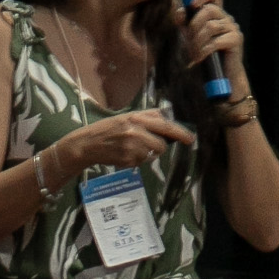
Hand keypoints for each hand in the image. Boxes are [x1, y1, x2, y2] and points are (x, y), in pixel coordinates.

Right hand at [55, 109, 195, 182]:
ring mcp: (131, 146)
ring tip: (130, 148)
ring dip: (146, 154)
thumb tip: (167, 118)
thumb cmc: (108, 129)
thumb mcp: (126, 117)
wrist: (88, 143)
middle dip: (158, 147)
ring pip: (151, 155)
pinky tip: (124, 154)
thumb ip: (147, 117)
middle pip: (161, 144)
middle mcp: (135, 131)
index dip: (180, 133)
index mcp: (136, 117)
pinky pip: (141, 162)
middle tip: (149, 145)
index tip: (190, 139)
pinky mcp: (127, 159)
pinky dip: (136, 160)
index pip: (164, 124)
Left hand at [172, 0, 247, 93]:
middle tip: (188, 41)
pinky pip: (215, 41)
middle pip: (208, 10)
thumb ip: (185, 24)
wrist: (222, 76)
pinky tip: (200, 58)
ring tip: (193, 53)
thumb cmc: (206, 56)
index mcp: (217, 14)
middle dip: (194, 25)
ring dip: (197, 41)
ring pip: (210, 26)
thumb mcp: (191, 37)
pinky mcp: (236, 40)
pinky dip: (203, 50)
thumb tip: (179, 12)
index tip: (192, 5)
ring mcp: (233, 28)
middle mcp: (226, 18)